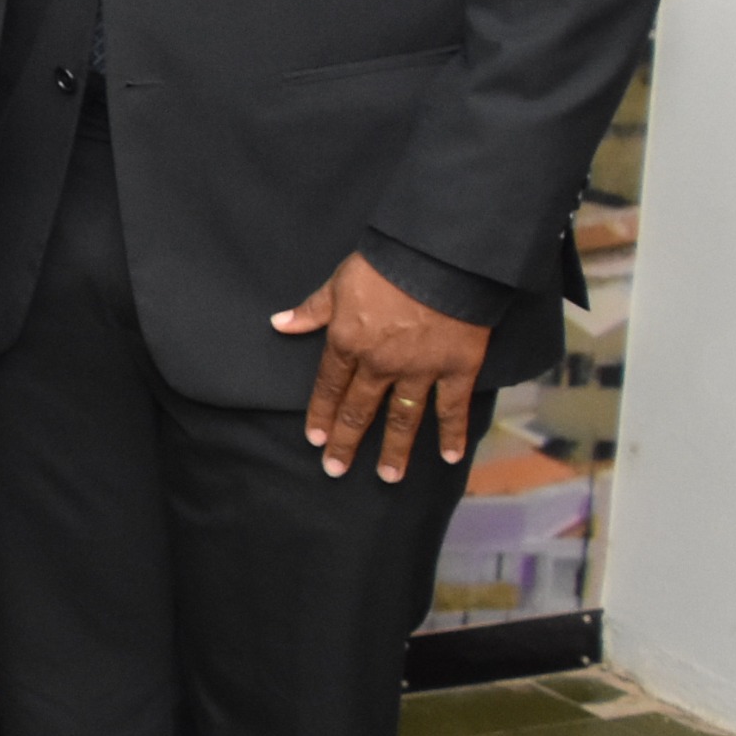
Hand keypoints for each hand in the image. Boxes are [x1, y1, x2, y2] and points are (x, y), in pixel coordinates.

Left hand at [276, 252, 485, 480]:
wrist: (440, 259)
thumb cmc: (385, 265)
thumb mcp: (338, 282)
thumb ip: (312, 310)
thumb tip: (279, 323)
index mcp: (348, 343)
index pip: (329, 386)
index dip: (321, 414)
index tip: (315, 440)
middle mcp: (380, 364)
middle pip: (360, 409)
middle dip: (347, 441)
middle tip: (336, 469)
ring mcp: (420, 370)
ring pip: (403, 418)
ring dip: (395, 450)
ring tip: (388, 477)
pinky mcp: (457, 368)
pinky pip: (452, 408)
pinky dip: (453, 434)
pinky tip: (450, 458)